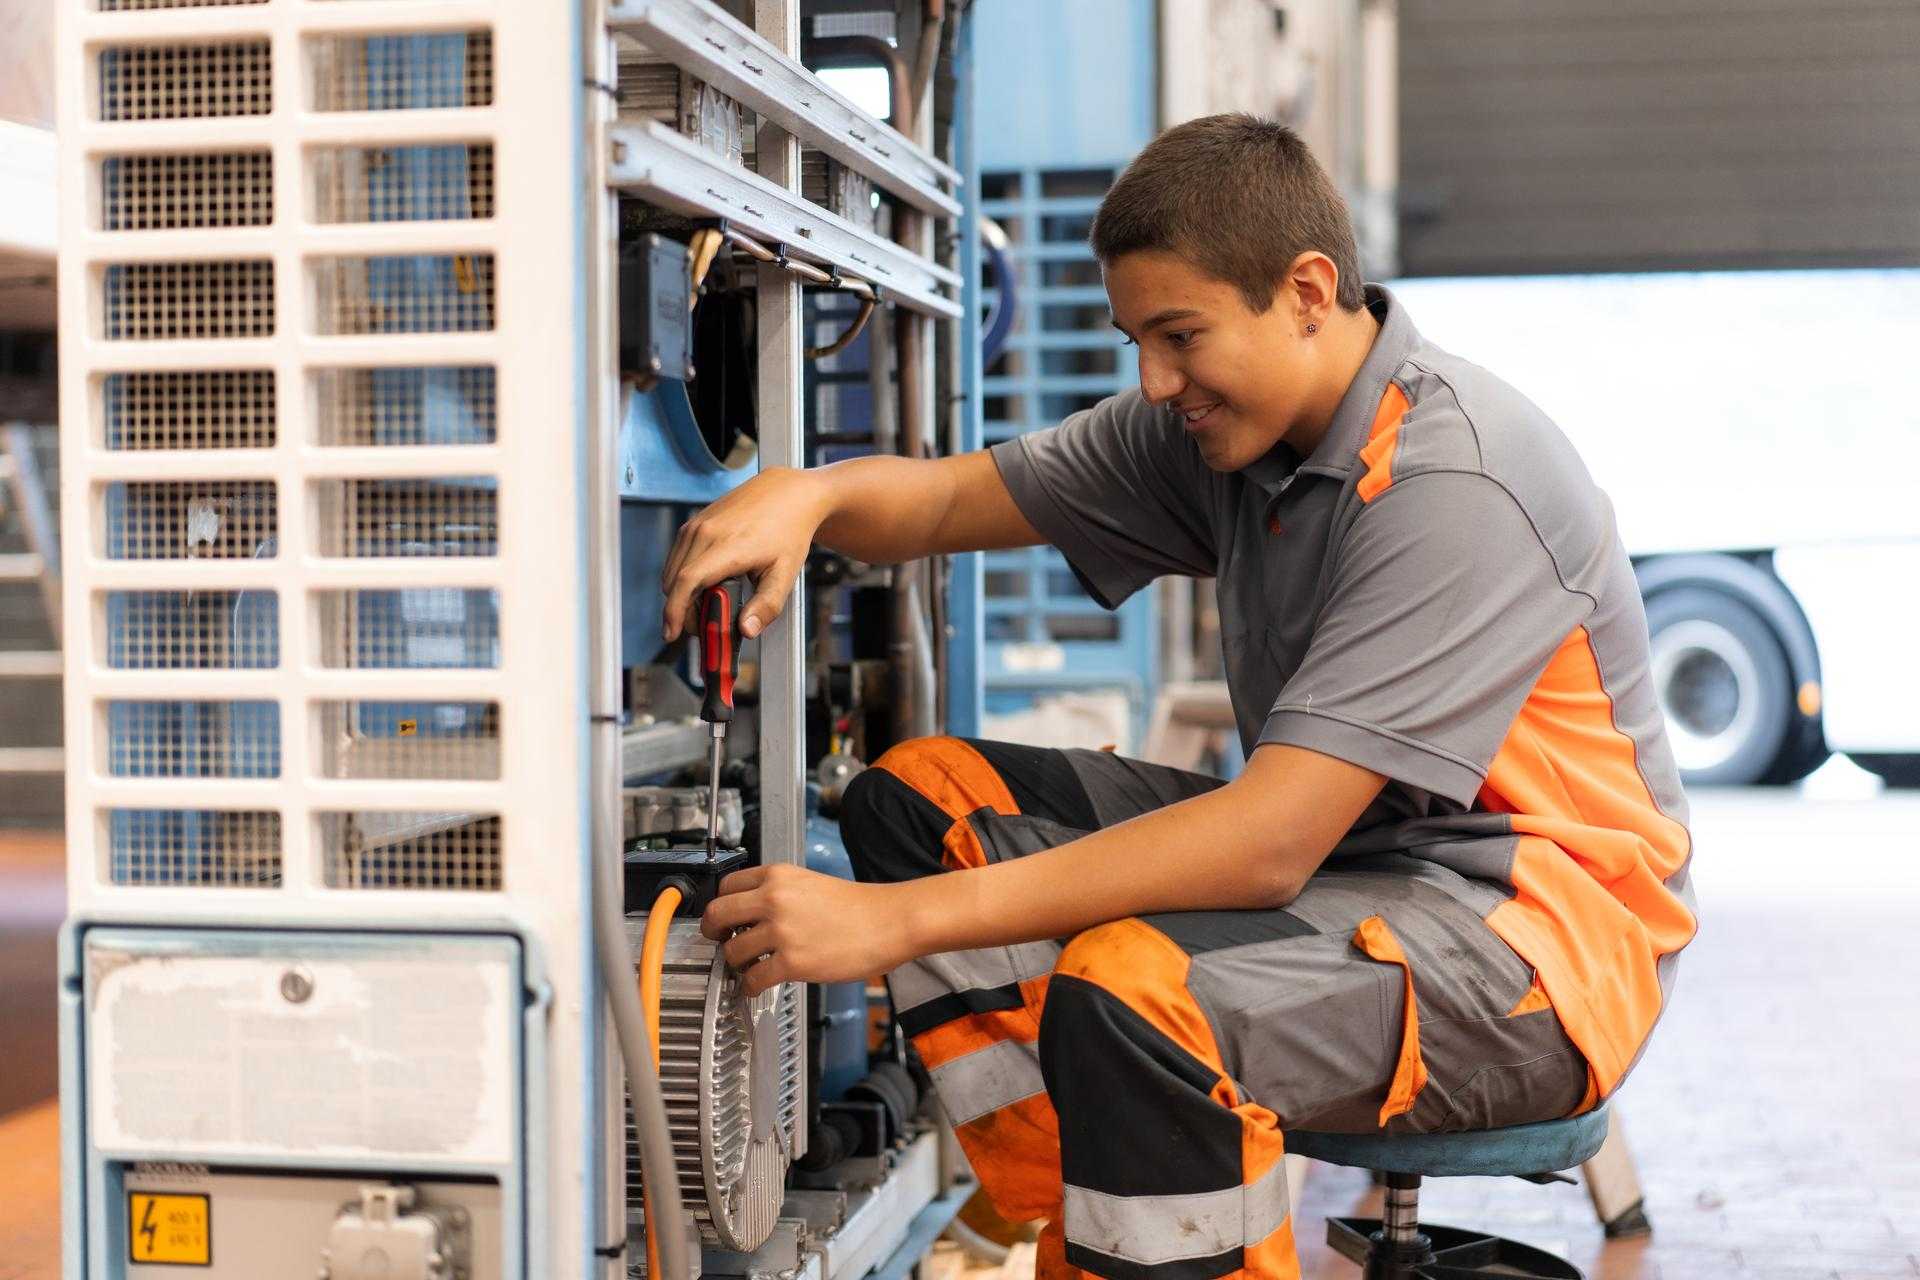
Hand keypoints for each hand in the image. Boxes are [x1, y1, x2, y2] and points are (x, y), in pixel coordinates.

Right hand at [660, 467, 829, 642]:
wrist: (787, 493)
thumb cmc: (788, 532)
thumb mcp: (785, 573)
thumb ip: (766, 606)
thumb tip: (746, 631)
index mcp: (728, 546)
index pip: (688, 582)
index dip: (674, 611)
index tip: (671, 633)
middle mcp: (705, 532)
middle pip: (675, 583)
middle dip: (682, 610)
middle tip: (706, 625)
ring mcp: (696, 525)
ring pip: (672, 571)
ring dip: (681, 594)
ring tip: (709, 606)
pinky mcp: (694, 522)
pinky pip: (676, 557)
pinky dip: (682, 577)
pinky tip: (705, 585)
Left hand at [701, 864, 915, 996]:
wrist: (890, 921)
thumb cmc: (858, 906)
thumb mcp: (810, 883)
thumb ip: (778, 893)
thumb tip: (751, 914)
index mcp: (778, 875)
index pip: (726, 886)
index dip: (721, 905)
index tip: (722, 918)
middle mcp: (774, 899)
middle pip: (717, 915)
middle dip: (713, 933)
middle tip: (719, 942)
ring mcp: (782, 931)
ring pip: (731, 951)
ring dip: (735, 963)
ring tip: (747, 967)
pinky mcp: (792, 962)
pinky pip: (753, 979)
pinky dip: (750, 987)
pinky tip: (757, 986)